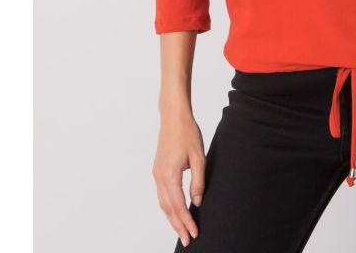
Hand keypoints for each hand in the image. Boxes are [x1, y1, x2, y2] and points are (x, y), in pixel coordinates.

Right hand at [152, 110, 206, 246]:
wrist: (173, 116)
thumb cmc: (187, 132)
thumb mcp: (199, 156)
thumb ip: (198, 180)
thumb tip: (197, 201)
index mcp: (169, 174)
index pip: (178, 205)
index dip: (186, 221)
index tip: (193, 233)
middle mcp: (159, 177)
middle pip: (167, 208)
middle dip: (177, 225)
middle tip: (187, 240)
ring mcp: (156, 174)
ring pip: (163, 203)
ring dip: (171, 218)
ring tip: (181, 230)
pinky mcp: (158, 170)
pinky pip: (162, 194)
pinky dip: (168, 207)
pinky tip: (175, 212)